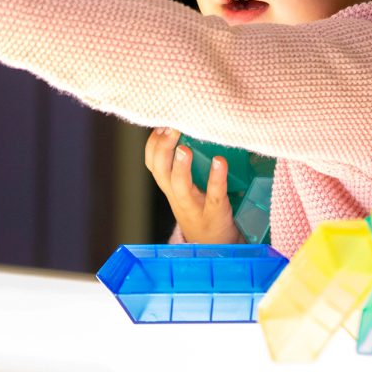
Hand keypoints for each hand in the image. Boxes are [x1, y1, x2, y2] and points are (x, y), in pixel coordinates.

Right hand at [144, 127, 240, 244]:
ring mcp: (194, 206)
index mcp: (169, 187)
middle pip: (160, 172)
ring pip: (180, 187)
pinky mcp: (215, 212)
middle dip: (162, 148)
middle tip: (172, 127)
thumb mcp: (185, 189)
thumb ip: (183, 165)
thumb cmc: (200, 210)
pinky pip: (214, 195)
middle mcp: (176, 196)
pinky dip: (216, 178)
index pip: (151, 162)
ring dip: (180, 167)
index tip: (162, 123)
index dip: (152, 143)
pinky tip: (220, 161)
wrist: (215, 248)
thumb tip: (190, 127)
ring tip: (184, 147)